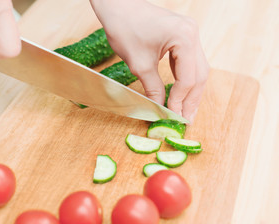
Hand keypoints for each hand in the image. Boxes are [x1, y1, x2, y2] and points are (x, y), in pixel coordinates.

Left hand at [90, 0, 208, 122]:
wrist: (117, 6)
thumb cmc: (125, 28)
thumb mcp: (139, 64)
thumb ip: (153, 88)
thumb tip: (159, 109)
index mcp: (185, 38)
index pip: (188, 78)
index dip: (180, 100)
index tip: (173, 116)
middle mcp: (192, 33)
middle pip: (199, 74)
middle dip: (191, 99)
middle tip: (186, 119)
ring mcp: (189, 33)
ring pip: (197, 68)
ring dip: (190, 90)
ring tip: (185, 110)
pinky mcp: (182, 35)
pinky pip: (188, 61)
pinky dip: (184, 78)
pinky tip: (180, 92)